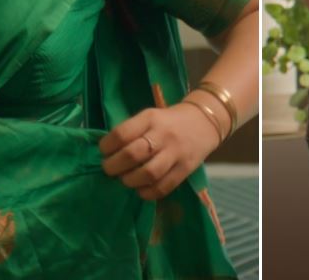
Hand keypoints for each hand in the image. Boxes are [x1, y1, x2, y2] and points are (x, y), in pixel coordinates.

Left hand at [99, 101, 220, 200]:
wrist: (204, 122)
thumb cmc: (169, 121)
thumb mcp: (150, 117)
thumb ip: (132, 132)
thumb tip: (107, 153)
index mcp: (150, 118)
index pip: (122, 134)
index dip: (106, 146)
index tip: (104, 152)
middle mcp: (163, 134)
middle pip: (132, 154)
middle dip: (113, 166)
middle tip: (109, 169)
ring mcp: (176, 153)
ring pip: (147, 173)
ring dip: (129, 181)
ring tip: (125, 179)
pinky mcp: (185, 169)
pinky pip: (163, 187)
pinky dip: (147, 193)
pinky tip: (141, 189)